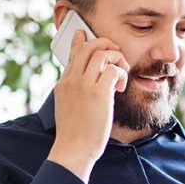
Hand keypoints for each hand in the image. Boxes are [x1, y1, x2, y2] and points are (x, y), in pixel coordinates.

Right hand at [46, 30, 129, 180]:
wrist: (73, 150)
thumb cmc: (75, 133)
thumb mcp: (68, 107)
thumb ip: (74, 91)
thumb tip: (85, 83)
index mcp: (63, 83)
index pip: (72, 53)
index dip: (80, 41)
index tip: (83, 33)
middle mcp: (71, 80)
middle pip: (88, 47)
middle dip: (105, 44)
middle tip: (116, 54)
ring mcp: (84, 85)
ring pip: (102, 53)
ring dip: (117, 58)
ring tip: (121, 72)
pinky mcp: (98, 93)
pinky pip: (113, 70)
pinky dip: (121, 73)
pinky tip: (121, 87)